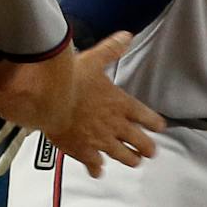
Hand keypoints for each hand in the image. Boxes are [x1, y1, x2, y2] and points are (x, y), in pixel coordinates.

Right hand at [40, 32, 165, 178]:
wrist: (48, 98)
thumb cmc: (70, 78)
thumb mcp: (94, 59)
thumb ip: (111, 50)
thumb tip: (127, 35)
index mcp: (122, 103)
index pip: (149, 118)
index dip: (156, 124)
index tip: (159, 128)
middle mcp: (117, 125)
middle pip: (142, 143)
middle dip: (148, 148)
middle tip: (149, 151)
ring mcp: (102, 141)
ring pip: (125, 157)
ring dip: (130, 159)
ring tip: (133, 161)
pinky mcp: (84, 152)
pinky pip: (96, 165)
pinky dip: (97, 169)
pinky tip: (97, 171)